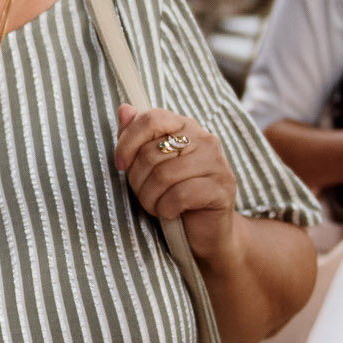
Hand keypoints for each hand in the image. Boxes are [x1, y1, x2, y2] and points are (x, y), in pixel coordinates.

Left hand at [114, 105, 238, 262]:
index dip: (128, 142)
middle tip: (145, 195)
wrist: (207, 233)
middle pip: (152, 153)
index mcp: (186, 128)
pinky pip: (179, 195)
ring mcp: (217, 164)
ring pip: (164, 176)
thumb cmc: (175, 197)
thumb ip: (138, 138)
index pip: (152, 119)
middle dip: (138, 181)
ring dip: (151, 199)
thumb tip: (124, 109)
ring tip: (157, 206)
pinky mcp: (222, 189)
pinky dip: (166, 209)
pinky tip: (170, 213)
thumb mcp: (150, 167)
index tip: (121, 165)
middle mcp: (205, 140)